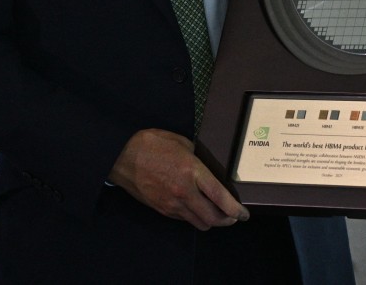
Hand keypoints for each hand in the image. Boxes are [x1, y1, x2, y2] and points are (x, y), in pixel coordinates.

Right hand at [108, 128, 248, 229]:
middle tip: (233, 216)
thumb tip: (205, 166)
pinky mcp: (161, 209)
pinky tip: (196, 209)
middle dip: (227, 220)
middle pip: (212, 218)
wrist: (121, 156)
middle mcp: (184, 192)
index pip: (220, 197)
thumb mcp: (181, 143)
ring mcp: (171, 204)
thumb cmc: (151, 143)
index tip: (244, 214)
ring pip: (198, 223)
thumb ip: (196, 157)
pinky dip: (194, 217)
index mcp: (192, 171)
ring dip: (211, 221)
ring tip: (216, 214)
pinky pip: (183, 219)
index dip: (235, 209)